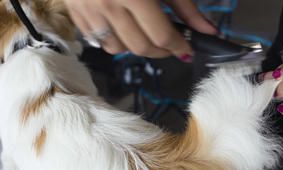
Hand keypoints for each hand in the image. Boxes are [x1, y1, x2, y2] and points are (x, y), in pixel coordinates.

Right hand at [64, 0, 216, 59]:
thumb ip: (185, 7)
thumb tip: (208, 31)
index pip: (161, 36)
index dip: (178, 47)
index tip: (187, 51)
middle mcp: (108, 5)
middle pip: (140, 47)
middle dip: (160, 52)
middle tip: (170, 45)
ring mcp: (88, 10)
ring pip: (117, 49)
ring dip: (135, 47)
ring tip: (145, 34)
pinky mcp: (74, 12)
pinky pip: (96, 40)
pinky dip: (113, 40)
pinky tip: (122, 28)